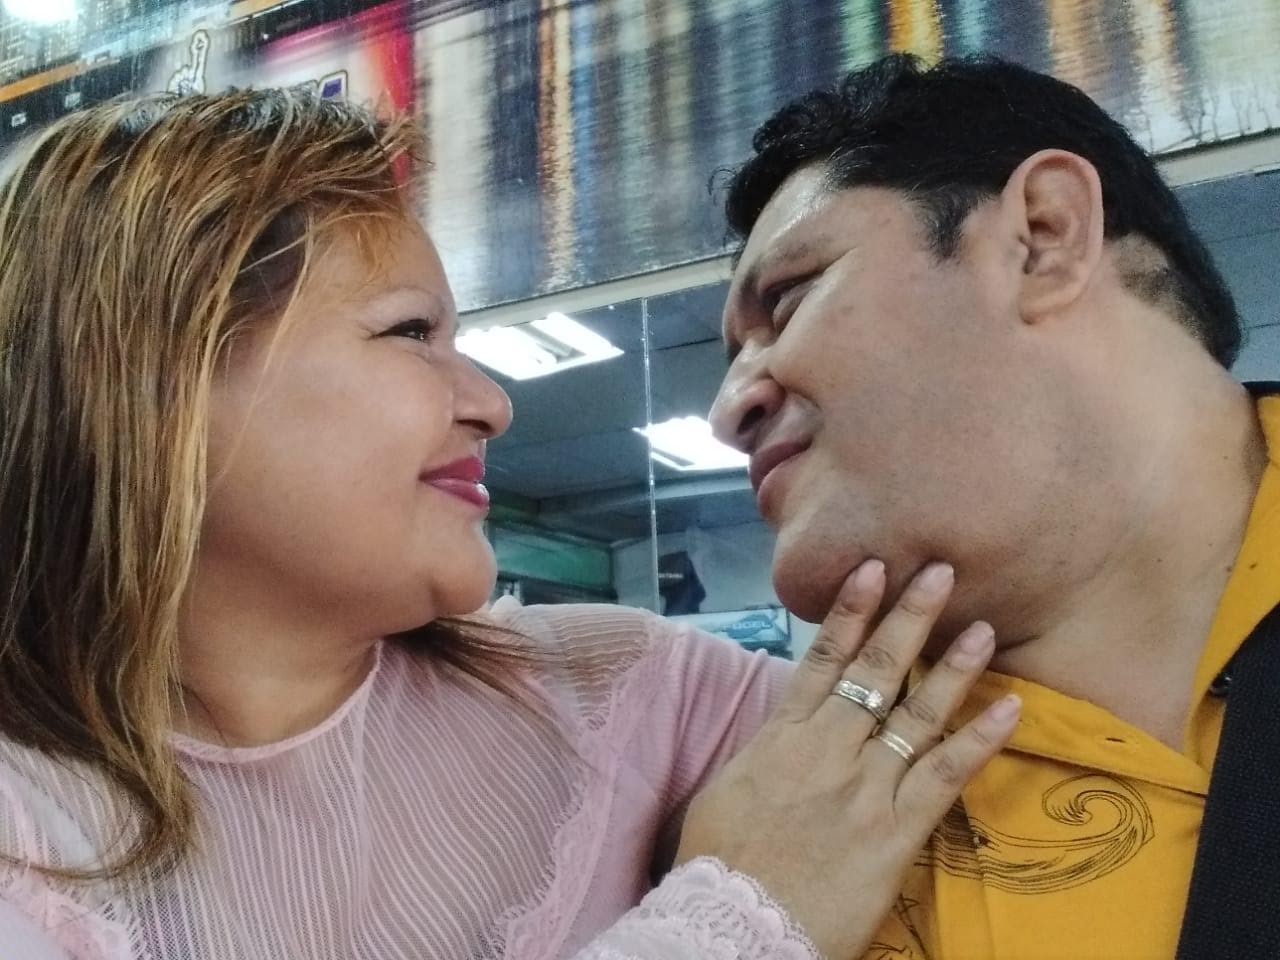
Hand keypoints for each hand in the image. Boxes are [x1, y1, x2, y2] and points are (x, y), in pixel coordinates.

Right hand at [674, 559, 1018, 959]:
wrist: (735, 926)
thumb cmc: (720, 865)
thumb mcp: (726, 792)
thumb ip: (764, 753)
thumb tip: (786, 729)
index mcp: (781, 738)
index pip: (821, 660)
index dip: (850, 612)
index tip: (873, 568)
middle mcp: (827, 750)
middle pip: (874, 671)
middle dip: (908, 617)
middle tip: (940, 571)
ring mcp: (864, 787)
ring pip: (915, 713)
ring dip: (951, 666)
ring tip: (982, 626)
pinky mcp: (894, 830)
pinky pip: (943, 775)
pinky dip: (979, 739)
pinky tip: (1010, 708)